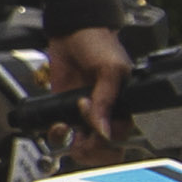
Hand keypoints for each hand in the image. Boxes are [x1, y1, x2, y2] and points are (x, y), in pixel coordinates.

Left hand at [46, 25, 134, 141]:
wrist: (70, 31)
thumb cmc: (99, 43)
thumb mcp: (110, 68)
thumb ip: (107, 99)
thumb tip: (104, 129)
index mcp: (124, 106)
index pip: (120, 138)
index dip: (105, 140)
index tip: (94, 127)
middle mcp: (105, 114)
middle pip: (103, 150)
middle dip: (90, 149)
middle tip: (81, 137)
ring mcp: (85, 115)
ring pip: (82, 147)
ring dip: (72, 144)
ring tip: (68, 128)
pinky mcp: (65, 111)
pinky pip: (63, 134)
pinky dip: (58, 135)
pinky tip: (58, 125)